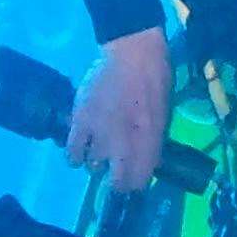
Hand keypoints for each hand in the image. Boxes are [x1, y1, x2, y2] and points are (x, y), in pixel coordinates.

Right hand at [66, 27, 173, 191]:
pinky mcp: (80, 122)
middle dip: (117, 181)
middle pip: (117, 182)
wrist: (133, 52)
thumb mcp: (163, 115)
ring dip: (97, 162)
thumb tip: (147, 161)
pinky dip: (75, 155)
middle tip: (115, 172)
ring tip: (98, 151)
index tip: (133, 181)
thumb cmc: (155, 79)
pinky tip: (80, 149)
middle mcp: (124, 145)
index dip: (136, 184)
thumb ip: (153, 141)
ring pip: (93, 166)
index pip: (140, 181)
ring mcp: (100, 134)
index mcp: (149, 143)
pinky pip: (72, 152)